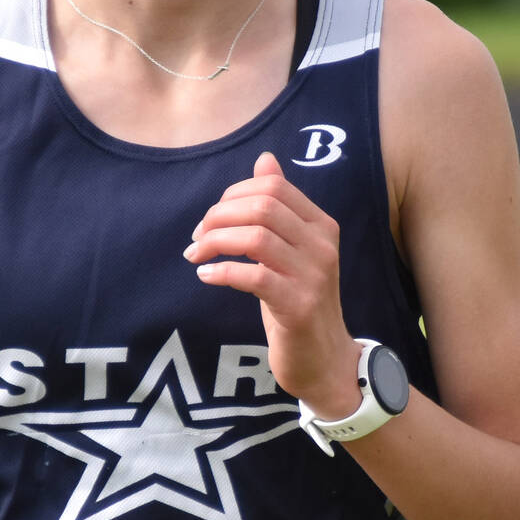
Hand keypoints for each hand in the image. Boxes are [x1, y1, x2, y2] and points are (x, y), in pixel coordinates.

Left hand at [186, 151, 359, 417]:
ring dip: (215, 242)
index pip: (274, 187)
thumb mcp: (291, 249)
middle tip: (197, 237)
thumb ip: (279, 206)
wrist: (324, 359)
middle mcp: (322, 245)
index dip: (234, 194)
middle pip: (262, 207)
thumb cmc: (299, 300)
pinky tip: (206, 276)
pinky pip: (253, 276)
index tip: (211, 218)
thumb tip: (265, 159)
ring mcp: (313, 276)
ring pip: (255, 237)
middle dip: (219, 216)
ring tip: (196, 255)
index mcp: (321, 225)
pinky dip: (221, 272)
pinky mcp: (298, 306)